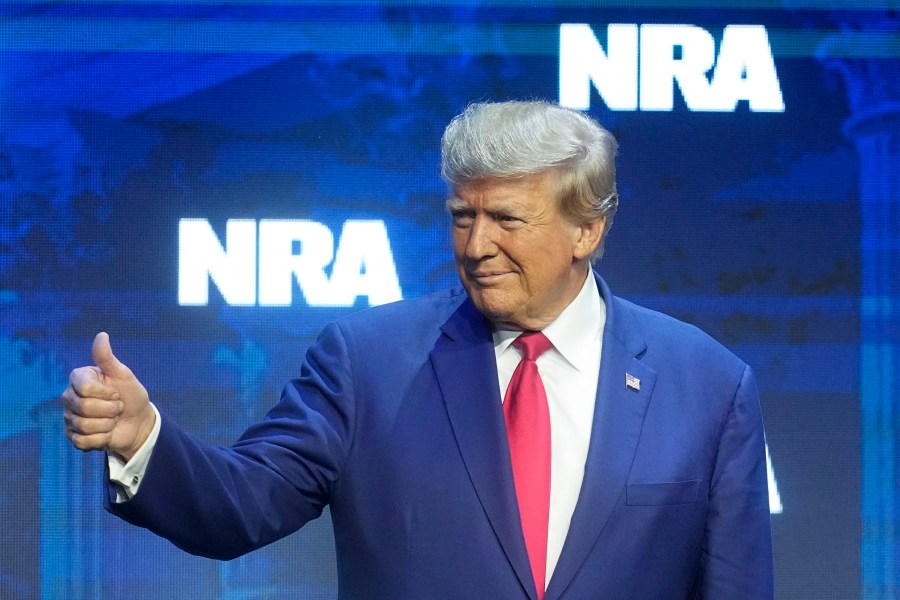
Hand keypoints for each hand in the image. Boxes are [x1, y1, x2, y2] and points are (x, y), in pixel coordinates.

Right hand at [61, 332, 155, 461]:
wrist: (138, 422)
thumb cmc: (131, 395)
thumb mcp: (123, 375)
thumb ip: (108, 358)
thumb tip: (101, 335)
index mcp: (79, 379)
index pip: (85, 388)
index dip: (107, 393)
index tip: (116, 392)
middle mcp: (69, 397)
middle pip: (84, 408)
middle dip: (110, 409)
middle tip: (117, 407)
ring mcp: (69, 417)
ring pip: (84, 425)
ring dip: (107, 424)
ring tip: (112, 420)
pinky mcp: (73, 436)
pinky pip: (83, 441)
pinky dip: (101, 438)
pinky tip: (106, 432)